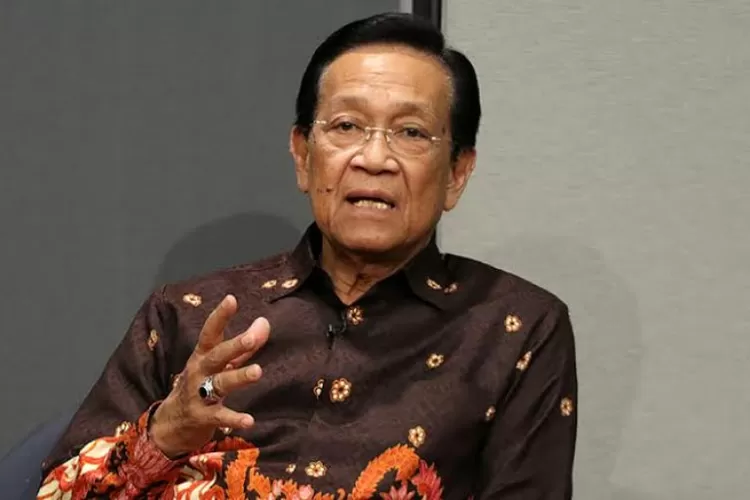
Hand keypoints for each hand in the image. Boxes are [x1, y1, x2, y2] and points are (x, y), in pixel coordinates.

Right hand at [150, 295, 269, 457]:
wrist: (170, 424)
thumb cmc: (200, 386)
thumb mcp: (219, 365)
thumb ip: (244, 346)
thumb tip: (264, 322)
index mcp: (203, 355)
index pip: (211, 332)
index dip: (220, 316)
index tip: (231, 299)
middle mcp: (198, 372)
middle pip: (217, 355)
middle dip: (234, 346)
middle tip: (252, 338)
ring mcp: (197, 395)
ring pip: (219, 383)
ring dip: (238, 377)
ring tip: (257, 371)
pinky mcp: (201, 417)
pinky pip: (219, 417)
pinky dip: (234, 419)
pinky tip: (250, 421)